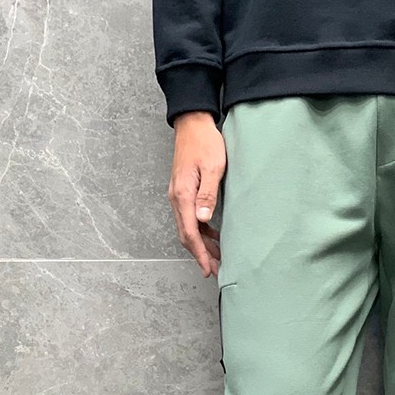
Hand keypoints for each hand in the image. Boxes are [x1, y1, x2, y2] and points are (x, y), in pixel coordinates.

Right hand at [168, 112, 226, 276]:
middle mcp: (176, 198)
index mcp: (182, 195)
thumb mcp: (212, 167)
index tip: (208, 269)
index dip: (199, 254)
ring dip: (202, 246)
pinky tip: (214, 238)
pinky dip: (202, 232)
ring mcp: (178, 195)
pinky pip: (190, 218)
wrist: (193, 123)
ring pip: (188, 228)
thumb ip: (207, 194)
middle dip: (200, 255)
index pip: (190, 233)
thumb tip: (202, 219)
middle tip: (215, 271)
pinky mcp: (184, 191)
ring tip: (218, 259)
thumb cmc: (205, 142)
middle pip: (187, 235)